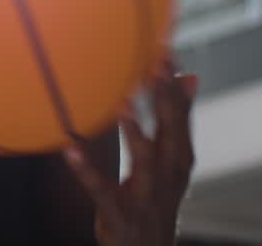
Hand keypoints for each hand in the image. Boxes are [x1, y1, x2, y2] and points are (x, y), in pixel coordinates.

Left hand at [64, 60, 197, 245]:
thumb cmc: (157, 194)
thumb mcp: (172, 158)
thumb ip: (178, 119)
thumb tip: (191, 75)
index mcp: (179, 157)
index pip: (180, 114)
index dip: (173, 84)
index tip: (164, 50)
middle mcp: (168, 174)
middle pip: (169, 131)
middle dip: (162, 98)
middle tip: (152, 65)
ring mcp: (145, 194)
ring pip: (143, 160)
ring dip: (133, 130)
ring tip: (119, 103)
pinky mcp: (119, 212)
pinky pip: (101, 189)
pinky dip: (86, 170)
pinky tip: (70, 149)